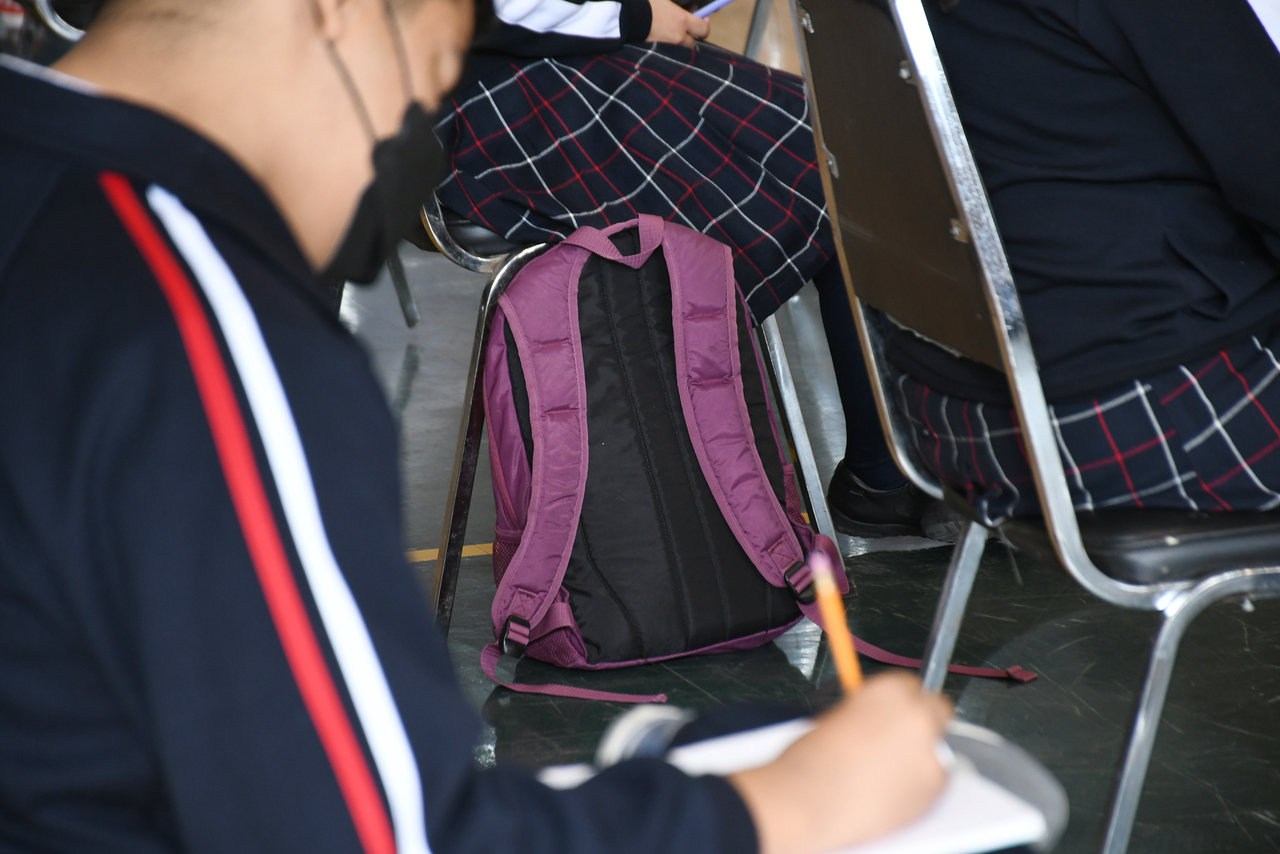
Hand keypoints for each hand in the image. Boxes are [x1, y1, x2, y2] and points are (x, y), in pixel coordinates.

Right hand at [646, 0, 709, 46]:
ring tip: (673, 32)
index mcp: (681, 21)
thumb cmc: (646, 3)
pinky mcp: (656, 51)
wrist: (624, 15)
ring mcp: (666, 47)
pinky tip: (663, 37)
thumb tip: (691, 7)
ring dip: (680, 42)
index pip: (704, 30)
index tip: (702, 18)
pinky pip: (668, 52)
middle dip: (691, 35)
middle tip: (686, 27)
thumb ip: (679, 3)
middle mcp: (677, 37)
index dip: (705, 24)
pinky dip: (669, 46)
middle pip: (693, 43)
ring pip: (680, 49)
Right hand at [729, 673, 951, 853]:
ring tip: (888, 773)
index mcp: (889, 689)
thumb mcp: (837, 717)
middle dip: (921, 723)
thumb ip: (868, 713)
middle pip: (937, 709)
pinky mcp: (935, 786)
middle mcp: (916, 714)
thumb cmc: (810, 762)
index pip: (911, 685)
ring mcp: (930, 750)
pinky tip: (891, 792)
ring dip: (920, 756)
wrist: (806, 801)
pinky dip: (920, 785)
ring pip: (939, 748)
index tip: (894, 716)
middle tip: (899, 742)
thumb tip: (881, 721)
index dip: (900, 703)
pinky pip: (938, 780)